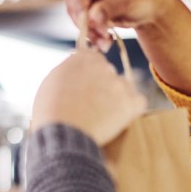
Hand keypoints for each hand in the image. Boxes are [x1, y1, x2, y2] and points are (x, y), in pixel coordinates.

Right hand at [31, 50, 146, 145]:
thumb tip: (77, 70)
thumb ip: (69, 70)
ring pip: (124, 88)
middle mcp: (105, 67)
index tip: (86, 89)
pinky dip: (131, 110)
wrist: (63, 133)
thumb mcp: (52, 81)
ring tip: (103, 116)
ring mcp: (120, 84)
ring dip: (117, 98)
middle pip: (109, 75)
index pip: (94, 61)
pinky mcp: (133, 102)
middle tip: (92, 106)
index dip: (90, 77)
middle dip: (103, 87)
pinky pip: (139, 102)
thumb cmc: (52, 111)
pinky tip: (118, 119)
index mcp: (84, 58)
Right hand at [65, 0, 175, 50]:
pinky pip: (77, 16)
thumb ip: (109, 9)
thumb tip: (92, 18)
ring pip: (73, 7)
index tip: (84, 20)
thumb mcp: (129, 1)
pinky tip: (103, 39)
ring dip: (88, 28)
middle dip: (86, 18)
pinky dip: (89, 29)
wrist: (149, 6)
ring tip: (106, 42)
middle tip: (102, 38)